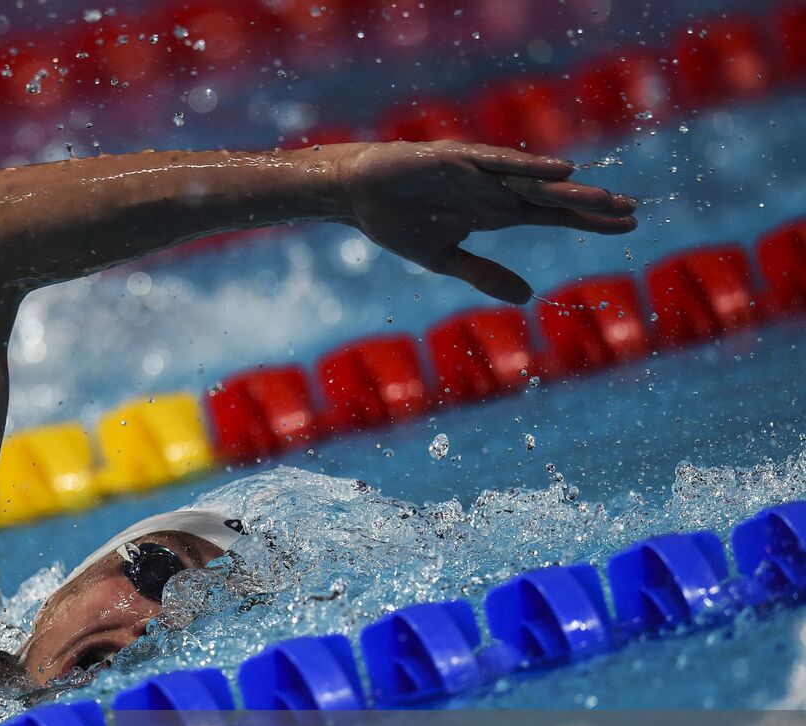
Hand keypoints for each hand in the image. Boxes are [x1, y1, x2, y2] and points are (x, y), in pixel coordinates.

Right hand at [337, 140, 637, 303]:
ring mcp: (478, 174)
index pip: (552, 215)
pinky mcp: (457, 160)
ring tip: (607, 198)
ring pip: (534, 181)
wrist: (357, 195)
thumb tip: (529, 298)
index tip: (627, 225)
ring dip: (570, 189)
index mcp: (495, 213)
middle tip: (634, 211)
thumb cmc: (397, 222)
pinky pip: (500, 162)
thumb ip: (484, 275)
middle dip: (592, 204)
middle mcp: (495, 190)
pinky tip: (560, 170)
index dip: (588, 220)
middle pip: (553, 198)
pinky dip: (529, 167)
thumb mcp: (443, 259)